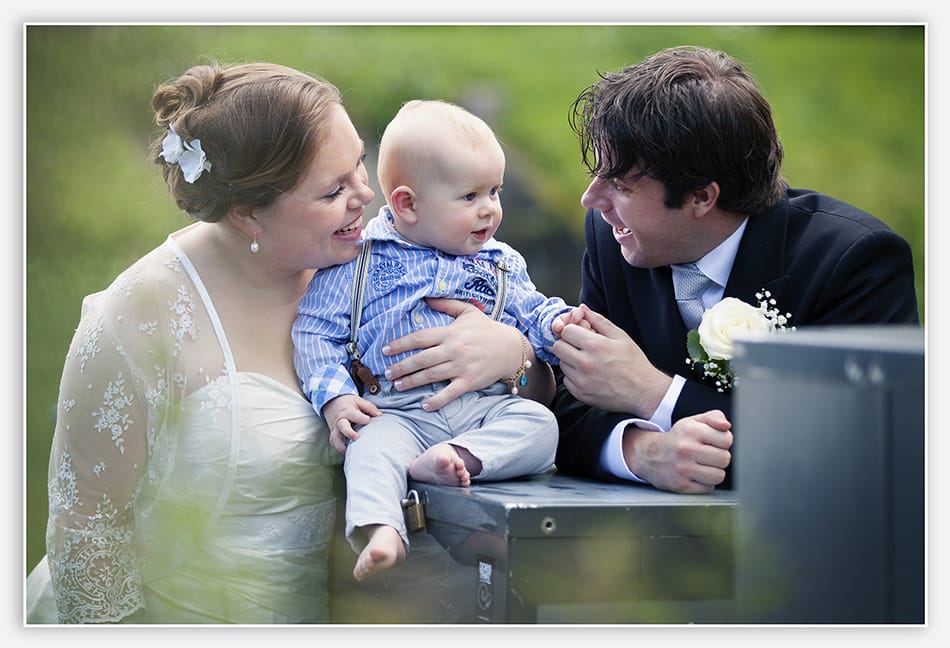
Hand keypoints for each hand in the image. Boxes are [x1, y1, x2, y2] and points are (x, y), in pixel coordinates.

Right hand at [322, 394, 380, 453]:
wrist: (332, 403)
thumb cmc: (349, 403)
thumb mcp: (359, 401)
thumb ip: (369, 408)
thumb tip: (380, 415)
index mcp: (348, 411)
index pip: (354, 415)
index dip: (362, 418)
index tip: (368, 420)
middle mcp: (341, 420)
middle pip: (343, 426)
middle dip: (349, 433)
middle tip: (357, 438)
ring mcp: (336, 428)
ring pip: (335, 437)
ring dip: (341, 444)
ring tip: (348, 450)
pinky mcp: (334, 433)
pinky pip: (333, 441)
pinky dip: (338, 447)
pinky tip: (346, 451)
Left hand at [382, 298, 525, 410]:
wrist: (511, 348)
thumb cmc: (487, 330)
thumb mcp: (468, 312)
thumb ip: (446, 304)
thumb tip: (425, 298)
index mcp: (451, 332)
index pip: (419, 338)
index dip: (400, 344)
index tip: (385, 350)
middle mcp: (454, 350)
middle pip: (421, 359)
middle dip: (401, 367)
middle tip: (386, 372)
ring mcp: (462, 367)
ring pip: (431, 376)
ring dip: (412, 382)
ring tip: (397, 386)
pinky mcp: (470, 382)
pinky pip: (450, 393)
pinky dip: (437, 400)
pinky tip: (425, 405)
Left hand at [552, 304, 670, 416]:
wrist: (643, 392)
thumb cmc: (634, 363)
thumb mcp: (620, 337)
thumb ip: (599, 320)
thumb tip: (582, 309)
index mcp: (594, 345)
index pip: (565, 331)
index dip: (572, 330)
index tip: (580, 335)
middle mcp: (585, 363)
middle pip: (558, 347)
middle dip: (567, 344)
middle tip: (580, 347)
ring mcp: (581, 380)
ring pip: (561, 364)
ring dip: (570, 360)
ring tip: (588, 362)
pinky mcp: (580, 394)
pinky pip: (566, 380)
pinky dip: (574, 376)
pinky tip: (588, 375)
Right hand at [623, 410, 732, 493]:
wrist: (649, 456)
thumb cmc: (678, 438)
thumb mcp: (693, 422)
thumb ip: (714, 417)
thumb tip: (726, 426)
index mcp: (691, 430)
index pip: (727, 440)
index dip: (723, 441)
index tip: (714, 442)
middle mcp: (686, 449)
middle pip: (725, 459)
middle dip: (719, 457)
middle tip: (707, 455)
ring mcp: (683, 469)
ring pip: (719, 476)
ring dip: (714, 472)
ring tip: (703, 466)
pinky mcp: (681, 485)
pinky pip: (708, 488)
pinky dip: (704, 483)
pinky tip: (695, 475)